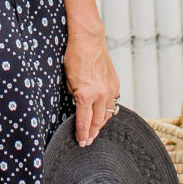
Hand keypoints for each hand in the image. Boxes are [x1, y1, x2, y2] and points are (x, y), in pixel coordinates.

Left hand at [63, 27, 119, 145]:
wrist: (88, 41)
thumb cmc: (74, 57)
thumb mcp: (68, 81)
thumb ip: (75, 97)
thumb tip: (78, 109)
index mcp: (85, 95)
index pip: (84, 122)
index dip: (82, 134)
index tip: (81, 142)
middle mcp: (100, 95)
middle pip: (98, 122)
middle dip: (92, 133)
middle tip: (88, 141)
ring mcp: (110, 90)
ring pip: (107, 114)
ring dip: (101, 124)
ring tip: (95, 131)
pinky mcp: (115, 84)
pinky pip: (113, 103)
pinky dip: (107, 110)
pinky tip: (103, 114)